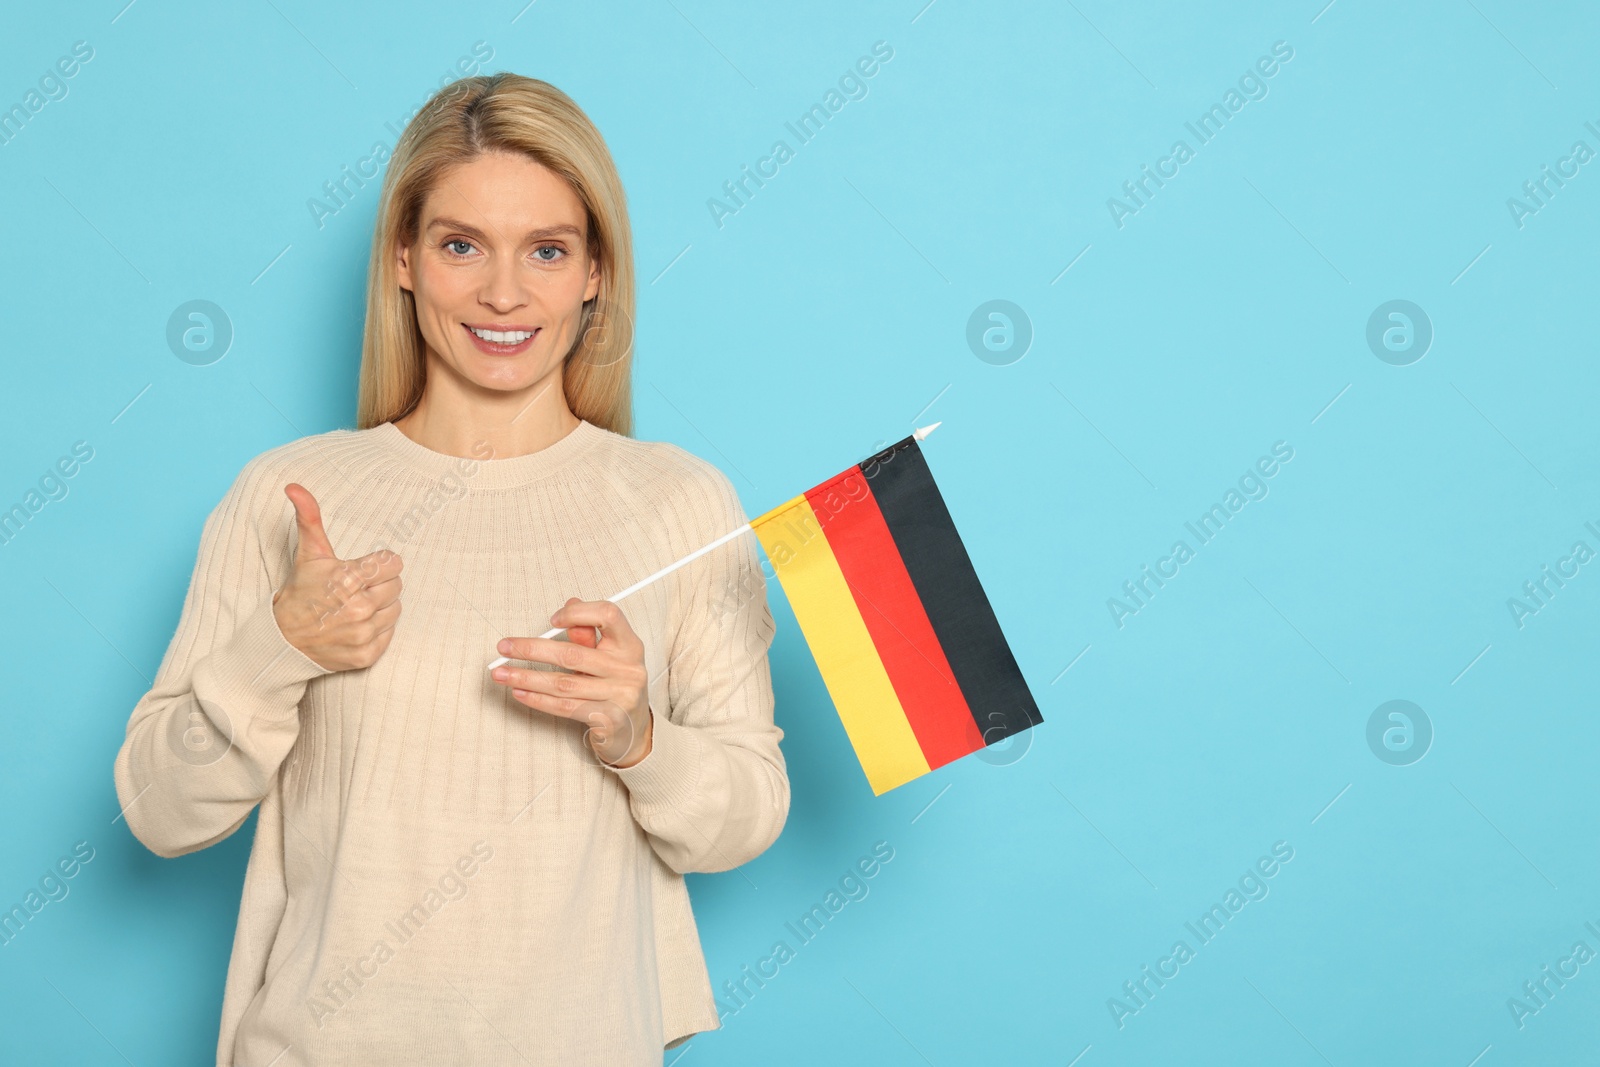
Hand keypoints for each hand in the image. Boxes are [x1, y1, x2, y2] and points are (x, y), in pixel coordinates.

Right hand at [271, 483, 403, 671]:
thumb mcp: (308, 554)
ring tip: (356, 607)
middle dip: (379, 584)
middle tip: (356, 589)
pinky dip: (378, 629)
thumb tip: (294, 486)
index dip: (380, 564)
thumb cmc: (302, 592)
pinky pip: (390, 634)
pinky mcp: (367, 655)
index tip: (363, 570)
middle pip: (397, 586)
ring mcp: (362, 634)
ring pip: (396, 609)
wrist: (283, 640)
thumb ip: (309, 517)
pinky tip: (357, 625)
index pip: (393, 564)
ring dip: (380, 606)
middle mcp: (358, 608)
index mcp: (347, 579)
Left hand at [491, 597, 653, 767]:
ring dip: (527, 678)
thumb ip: (589, 634)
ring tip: (502, 674)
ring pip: (564, 684)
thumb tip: (571, 603)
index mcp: (630, 645)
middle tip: (505, 648)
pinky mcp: (608, 719)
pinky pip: (565, 707)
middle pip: (573, 653)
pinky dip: (538, 700)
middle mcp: (628, 669)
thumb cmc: (615, 686)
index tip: (552, 620)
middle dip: (532, 649)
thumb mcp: (607, 657)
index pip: (608, 615)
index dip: (578, 613)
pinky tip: (520, 693)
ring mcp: (620, 695)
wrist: (633, 730)